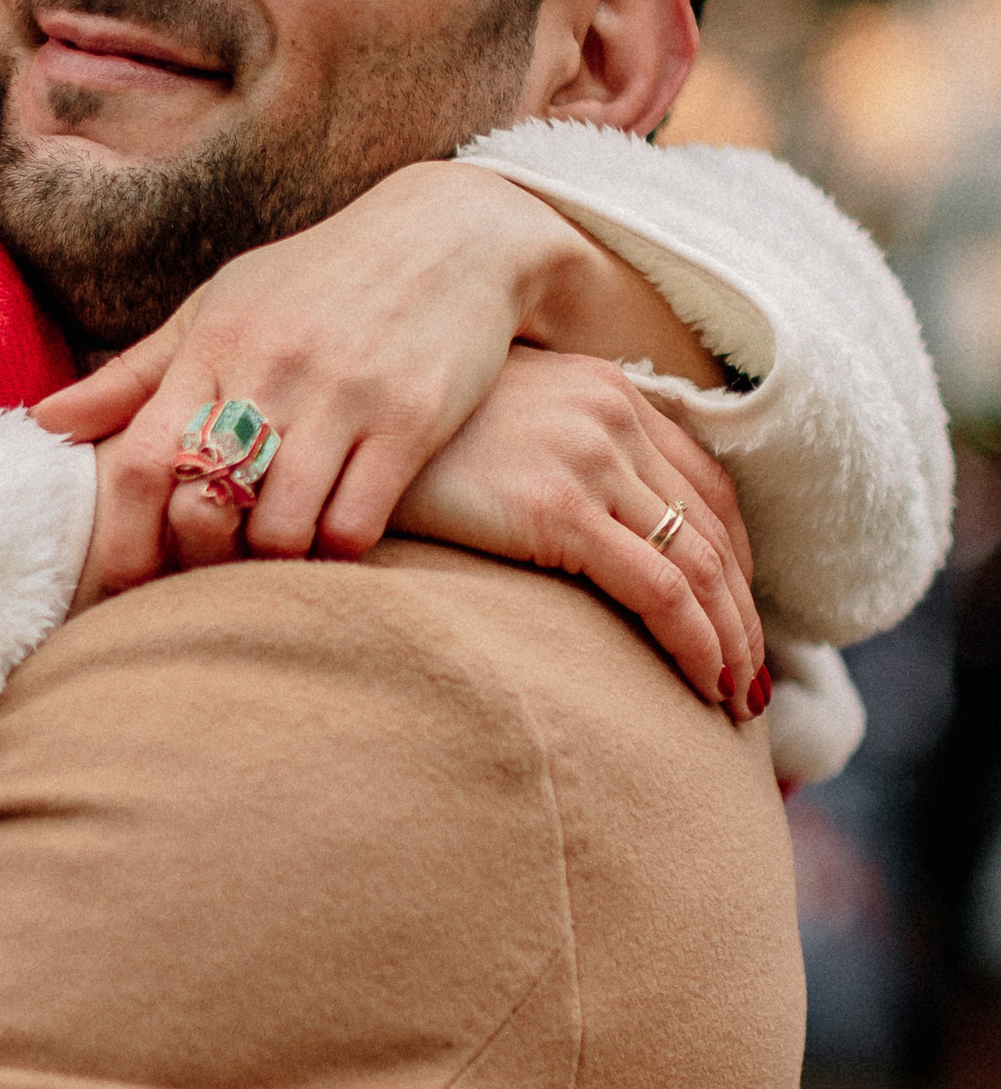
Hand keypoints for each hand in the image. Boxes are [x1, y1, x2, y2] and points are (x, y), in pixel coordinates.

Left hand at [43, 163, 605, 602]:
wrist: (448, 235)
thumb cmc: (315, 280)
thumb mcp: (218, 309)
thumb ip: (134, 374)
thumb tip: (44, 423)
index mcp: (214, 346)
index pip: (143, 461)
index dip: (124, 540)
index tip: (121, 585)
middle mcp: (272, 371)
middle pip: (208, 507)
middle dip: (199, 559)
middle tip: (207, 573)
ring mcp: (344, 397)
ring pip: (281, 529)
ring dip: (271, 560)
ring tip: (274, 553)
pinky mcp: (411, 420)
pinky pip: (356, 523)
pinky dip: (336, 550)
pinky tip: (332, 538)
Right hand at [393, 349, 766, 717]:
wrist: (337, 431)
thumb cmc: (401, 446)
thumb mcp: (491, 427)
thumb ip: (547, 453)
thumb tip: (575, 522)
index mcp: (606, 390)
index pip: (705, 485)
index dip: (735, 559)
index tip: (737, 617)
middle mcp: (613, 416)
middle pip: (714, 529)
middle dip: (742, 612)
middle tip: (751, 678)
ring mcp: (589, 459)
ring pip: (699, 565)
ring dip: (730, 640)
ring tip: (733, 698)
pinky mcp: (558, 508)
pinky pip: (659, 589)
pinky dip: (695, 642)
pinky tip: (701, 683)